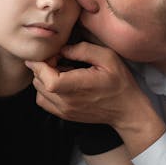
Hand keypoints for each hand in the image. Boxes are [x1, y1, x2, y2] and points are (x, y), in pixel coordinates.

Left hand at [26, 42, 165, 155]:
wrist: (128, 110)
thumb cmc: (120, 83)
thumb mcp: (107, 57)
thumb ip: (82, 49)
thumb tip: (63, 49)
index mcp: (73, 86)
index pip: (42, 74)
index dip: (41, 61)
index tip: (54, 54)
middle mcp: (65, 101)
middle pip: (38, 81)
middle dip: (43, 67)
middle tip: (60, 59)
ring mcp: (64, 111)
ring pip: (38, 91)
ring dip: (44, 79)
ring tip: (62, 71)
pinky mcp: (65, 115)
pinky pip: (44, 101)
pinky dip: (46, 91)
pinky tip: (62, 83)